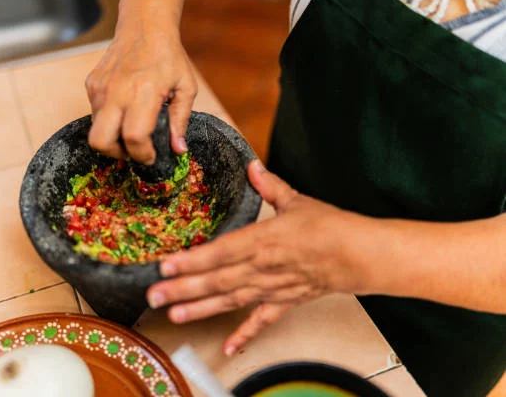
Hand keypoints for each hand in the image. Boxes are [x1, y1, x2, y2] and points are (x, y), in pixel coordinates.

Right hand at [85, 24, 196, 163]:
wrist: (144, 27)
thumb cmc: (168, 56)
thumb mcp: (186, 88)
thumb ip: (181, 120)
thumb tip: (178, 150)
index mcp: (143, 93)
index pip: (134, 137)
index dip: (142, 155)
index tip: (151, 157)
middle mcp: (116, 92)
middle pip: (101, 142)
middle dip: (117, 154)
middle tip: (133, 151)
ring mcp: (100, 88)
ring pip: (95, 130)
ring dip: (112, 137)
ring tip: (131, 129)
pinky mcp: (91, 84)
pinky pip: (94, 114)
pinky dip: (108, 121)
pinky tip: (124, 111)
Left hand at [146, 160, 371, 354]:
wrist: (361, 255)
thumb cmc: (330, 227)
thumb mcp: (297, 201)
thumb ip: (270, 185)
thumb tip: (252, 166)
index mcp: (263, 240)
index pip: (219, 252)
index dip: (191, 260)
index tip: (165, 265)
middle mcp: (262, 267)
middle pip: (217, 280)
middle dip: (182, 289)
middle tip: (153, 296)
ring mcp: (272, 288)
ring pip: (231, 301)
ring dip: (201, 309)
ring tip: (174, 316)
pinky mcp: (285, 301)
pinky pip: (262, 320)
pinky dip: (245, 334)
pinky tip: (227, 347)